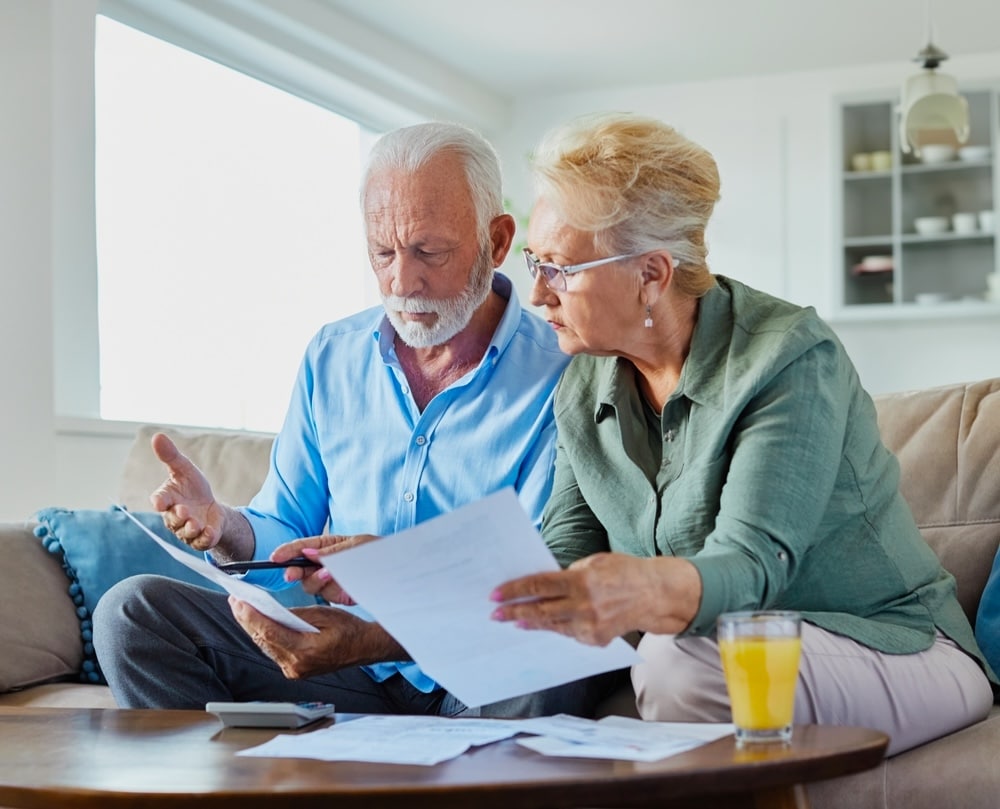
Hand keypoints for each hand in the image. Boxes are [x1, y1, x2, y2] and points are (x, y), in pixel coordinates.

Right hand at [149, 433, 224, 550]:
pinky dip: (205, 538)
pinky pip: (200, 542)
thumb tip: (157, 436)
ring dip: (190, 528)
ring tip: (196, 523)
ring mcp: (187, 530)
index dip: (159, 501)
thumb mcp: (185, 470)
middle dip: (177, 516)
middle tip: (184, 511)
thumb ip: (171, 456)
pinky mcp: (200, 539)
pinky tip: (210, 531)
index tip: (159, 502)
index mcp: (168, 499)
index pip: (159, 500)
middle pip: (172, 519)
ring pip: (185, 533)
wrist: (212, 508)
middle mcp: (174, 517)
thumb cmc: (193, 489)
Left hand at [228, 596, 402, 679]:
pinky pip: (273, 650)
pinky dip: (264, 635)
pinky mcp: (295, 670)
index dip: (250, 617)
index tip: (238, 602)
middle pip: (263, 640)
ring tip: (241, 609)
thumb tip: (270, 610)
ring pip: (265, 646)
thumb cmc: (349, 629)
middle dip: (246, 619)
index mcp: (306, 651)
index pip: (269, 633)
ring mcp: (295, 670)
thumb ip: (295, 615)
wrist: (364, 647)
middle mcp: (296, 665)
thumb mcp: (323, 614)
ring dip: (252, 627)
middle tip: (234, 601)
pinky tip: (257, 622)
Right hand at [273, 534, 378, 604]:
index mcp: (327, 546)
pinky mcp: (339, 595)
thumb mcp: (357, 545)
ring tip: (330, 573)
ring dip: (317, 579)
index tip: (275, 557)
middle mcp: (324, 564)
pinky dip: (331, 589)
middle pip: (300, 569)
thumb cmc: (379, 550)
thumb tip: (307, 553)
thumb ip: (332, 551)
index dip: (286, 552)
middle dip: (294, 571)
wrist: (398, 570)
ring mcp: (331, 580)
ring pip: (311, 585)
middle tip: (290, 575)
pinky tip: (340, 582)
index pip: (301, 548)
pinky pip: (327, 594)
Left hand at [490, 553, 701, 645]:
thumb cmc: (623, 572)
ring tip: (514, 621)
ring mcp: (591, 626)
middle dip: (514, 612)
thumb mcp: (594, 562)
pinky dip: (555, 629)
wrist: (655, 595)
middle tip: (495, 615)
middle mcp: (585, 606)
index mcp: (582, 581)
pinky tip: (542, 625)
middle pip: (540, 611)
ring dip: (530, 623)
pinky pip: (569, 634)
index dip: (515, 591)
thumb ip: (569, 573)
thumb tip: (542, 582)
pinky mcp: (596, 640)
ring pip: (552, 626)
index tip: (495, 595)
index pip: (539, 585)